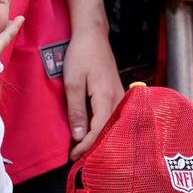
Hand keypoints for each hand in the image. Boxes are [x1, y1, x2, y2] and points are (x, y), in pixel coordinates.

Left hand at [64, 28, 123, 159]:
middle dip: (95, 146)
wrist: (92, 34)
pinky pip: (114, 115)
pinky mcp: (117, 91)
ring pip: (114, 124)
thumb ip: (76, 110)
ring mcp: (120, 94)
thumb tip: (78, 136)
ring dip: (100, 137)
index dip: (86, 146)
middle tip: (78, 158)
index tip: (73, 156)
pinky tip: (94, 131)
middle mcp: (118, 98)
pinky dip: (104, 127)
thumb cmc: (81, 55)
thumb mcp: (72, 82)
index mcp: (106, 97)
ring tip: (85, 148)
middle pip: (110, 130)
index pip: (99, 130)